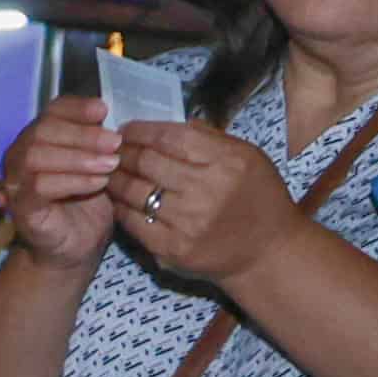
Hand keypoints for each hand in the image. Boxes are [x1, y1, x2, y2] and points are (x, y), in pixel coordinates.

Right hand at [0, 99, 121, 269]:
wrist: (78, 245)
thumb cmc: (88, 199)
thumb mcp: (97, 161)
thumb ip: (96, 138)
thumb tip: (104, 112)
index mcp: (40, 138)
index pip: (51, 110)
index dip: (77, 107)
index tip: (104, 111)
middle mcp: (20, 156)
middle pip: (42, 130)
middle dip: (82, 134)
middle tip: (115, 144)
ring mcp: (16, 182)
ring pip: (36, 156)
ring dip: (79, 157)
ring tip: (110, 165)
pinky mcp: (20, 208)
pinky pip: (39, 186)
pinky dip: (73, 181)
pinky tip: (98, 183)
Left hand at [108, 119, 309, 287]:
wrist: (268, 251)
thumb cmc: (259, 196)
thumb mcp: (247, 157)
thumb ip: (210, 138)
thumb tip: (168, 125)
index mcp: (227, 161)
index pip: (171, 138)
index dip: (141, 130)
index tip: (126, 129)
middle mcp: (206, 189)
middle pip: (147, 162)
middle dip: (123, 152)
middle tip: (112, 149)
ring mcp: (187, 222)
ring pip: (134, 191)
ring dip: (116, 177)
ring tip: (109, 170)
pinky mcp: (172, 248)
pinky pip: (133, 222)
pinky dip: (120, 206)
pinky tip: (118, 198)